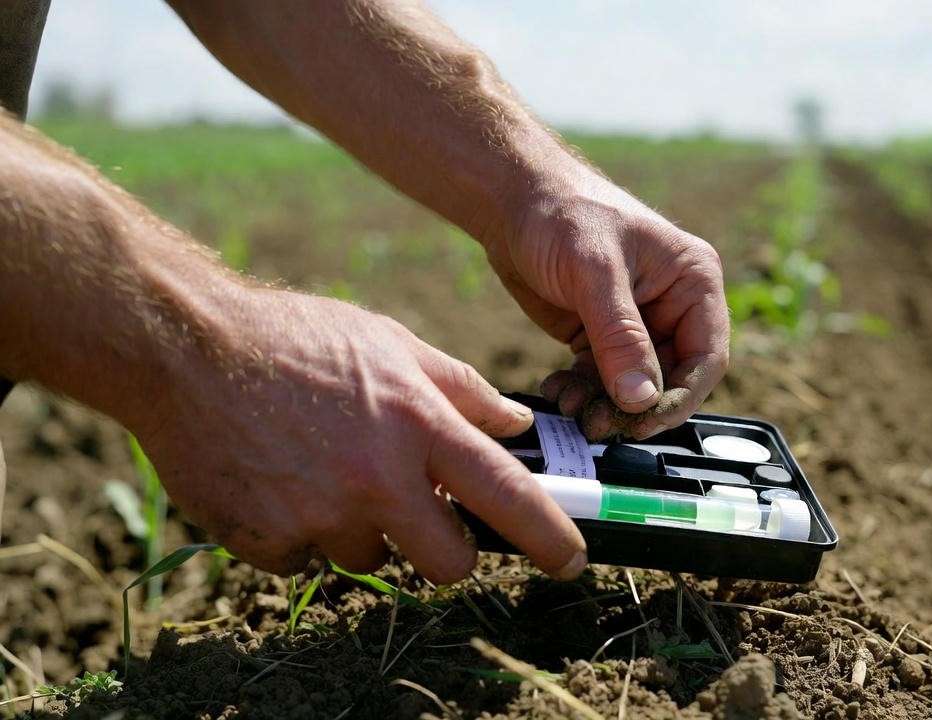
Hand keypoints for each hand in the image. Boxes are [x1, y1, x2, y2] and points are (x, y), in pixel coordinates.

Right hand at [135, 287, 586, 581]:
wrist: (184, 348)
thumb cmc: (296, 337)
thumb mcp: (392, 343)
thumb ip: (461, 387)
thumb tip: (517, 422)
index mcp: (418, 425)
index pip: (506, 494)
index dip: (549, 535)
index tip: (571, 559)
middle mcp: (377, 478)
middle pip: (447, 562)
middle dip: (444, 548)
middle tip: (421, 515)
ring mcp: (320, 515)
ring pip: (370, 557)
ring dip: (360, 526)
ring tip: (324, 466)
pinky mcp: (267, 541)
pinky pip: (307, 559)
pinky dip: (301, 531)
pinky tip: (282, 478)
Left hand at [484, 163, 730, 439]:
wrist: (511, 200)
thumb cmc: (562, 215)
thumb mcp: (594, 273)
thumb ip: (620, 338)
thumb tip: (641, 400)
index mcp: (693, 282)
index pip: (706, 358)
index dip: (679, 397)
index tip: (643, 421)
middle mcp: (673, 306)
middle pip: (670, 380)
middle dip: (634, 407)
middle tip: (597, 424)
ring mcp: (638, 325)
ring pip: (634, 387)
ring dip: (603, 405)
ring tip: (568, 406)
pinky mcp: (602, 336)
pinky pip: (603, 380)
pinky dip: (582, 393)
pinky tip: (557, 391)